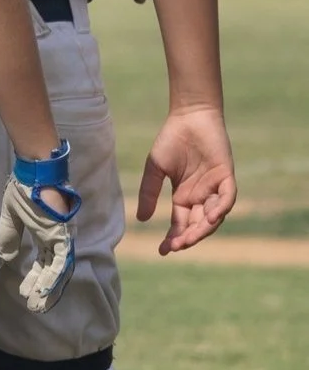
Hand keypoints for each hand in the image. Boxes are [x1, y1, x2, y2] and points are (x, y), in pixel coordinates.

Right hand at [0, 144, 80, 311]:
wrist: (35, 173)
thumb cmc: (24, 189)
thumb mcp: (10, 216)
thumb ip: (9, 237)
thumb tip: (7, 259)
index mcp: (45, 234)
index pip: (42, 262)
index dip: (34, 277)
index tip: (25, 292)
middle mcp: (57, 239)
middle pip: (51, 270)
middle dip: (41, 289)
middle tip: (34, 307)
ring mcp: (61, 238)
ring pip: (57, 269)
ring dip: (48, 288)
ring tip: (38, 304)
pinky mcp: (62, 235)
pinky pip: (59, 261)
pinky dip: (52, 276)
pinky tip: (44, 289)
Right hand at [138, 104, 236, 253]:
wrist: (188, 118)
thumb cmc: (170, 141)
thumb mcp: (155, 170)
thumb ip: (149, 193)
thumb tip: (142, 220)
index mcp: (183, 196)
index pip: (180, 223)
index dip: (173, 238)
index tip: (163, 251)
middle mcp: (200, 196)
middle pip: (197, 224)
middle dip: (187, 237)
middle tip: (176, 246)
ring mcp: (215, 188)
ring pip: (213, 216)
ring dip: (203, 228)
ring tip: (190, 238)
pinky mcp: (226, 177)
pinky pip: (227, 198)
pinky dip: (220, 209)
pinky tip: (210, 217)